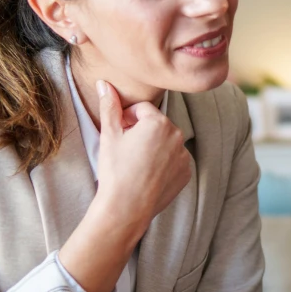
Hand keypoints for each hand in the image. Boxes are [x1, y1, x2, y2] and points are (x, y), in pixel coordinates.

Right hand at [93, 80, 191, 236]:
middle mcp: (177, 135)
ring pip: (165, 142)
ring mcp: (184, 154)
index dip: (126, 119)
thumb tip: (104, 84)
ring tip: (135, 163)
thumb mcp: (109, 135)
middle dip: (141, 131)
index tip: (118, 132)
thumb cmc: (115, 170)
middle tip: (125, 149)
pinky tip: (147, 174)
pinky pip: (174, 160)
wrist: (126, 207)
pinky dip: (163, 163)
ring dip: (153, 146)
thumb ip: (109, 106)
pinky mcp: (186, 172)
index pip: (142, 109)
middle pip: (156, 124)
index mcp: (159, 122)